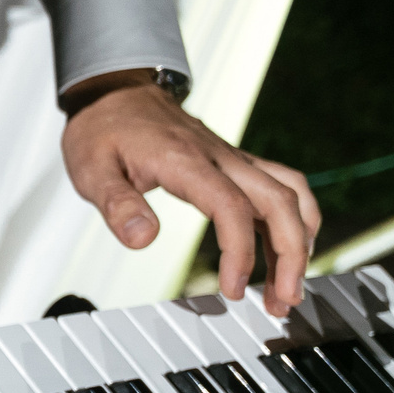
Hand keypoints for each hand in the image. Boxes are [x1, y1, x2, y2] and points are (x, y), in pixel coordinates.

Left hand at [59, 76, 319, 316]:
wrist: (116, 91)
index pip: (231, 207)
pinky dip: (293, 221)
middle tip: (282, 301)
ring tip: (289, 286)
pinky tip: (286, 252)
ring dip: (300, 239)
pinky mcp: (236, 163)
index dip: (240, 252)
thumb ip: (117, 205)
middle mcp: (220, 157)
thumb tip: (141, 239)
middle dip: (291, 254)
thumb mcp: (93, 170)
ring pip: (289, 193)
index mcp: (185, 161)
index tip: (232, 289)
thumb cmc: (103, 130)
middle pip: (279, 201)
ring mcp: (233, 159)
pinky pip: (281, 188)